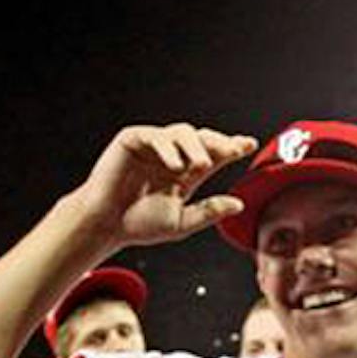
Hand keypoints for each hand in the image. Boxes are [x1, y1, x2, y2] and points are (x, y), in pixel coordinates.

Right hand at [72, 124, 257, 248]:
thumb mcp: (181, 222)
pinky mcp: (134, 139)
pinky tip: (175, 165)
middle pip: (203, 138)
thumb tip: (238, 204)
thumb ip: (209, 212)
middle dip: (219, 142)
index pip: (215, 154)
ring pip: (183, 133)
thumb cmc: (139, 224)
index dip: (233, 147)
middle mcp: (174, 156)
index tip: (249, 145)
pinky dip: (168, 148)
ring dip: (195, 146)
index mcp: (187, 172)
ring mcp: (154, 146)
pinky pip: (156, 136)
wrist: (107, 224)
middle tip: (232, 151)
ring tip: (200, 165)